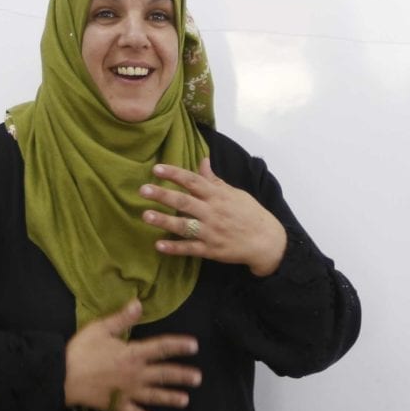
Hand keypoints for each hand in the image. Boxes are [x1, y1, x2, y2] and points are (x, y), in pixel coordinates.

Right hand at [63, 300, 201, 410]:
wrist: (62, 376)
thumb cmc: (81, 350)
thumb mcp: (101, 328)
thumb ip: (122, 318)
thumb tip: (139, 303)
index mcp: (133, 354)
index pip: (161, 348)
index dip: (178, 346)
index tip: (194, 346)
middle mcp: (135, 375)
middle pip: (163, 375)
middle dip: (182, 376)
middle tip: (198, 379)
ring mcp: (127, 392)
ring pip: (154, 396)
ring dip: (170, 398)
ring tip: (185, 400)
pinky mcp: (116, 405)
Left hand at [139, 158, 285, 276]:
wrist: (266, 241)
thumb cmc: (249, 213)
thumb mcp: (234, 193)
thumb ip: (214, 180)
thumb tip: (202, 160)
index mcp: (218, 196)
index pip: (193, 181)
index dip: (174, 174)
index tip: (156, 169)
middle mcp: (212, 212)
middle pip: (184, 202)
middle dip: (162, 195)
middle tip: (143, 190)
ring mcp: (211, 232)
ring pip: (184, 225)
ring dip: (164, 221)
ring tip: (145, 216)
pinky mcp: (211, 250)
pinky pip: (190, 249)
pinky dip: (175, 248)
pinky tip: (159, 245)